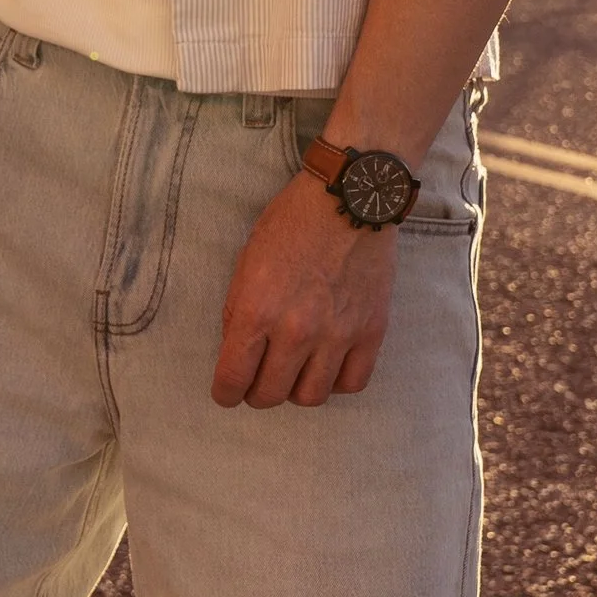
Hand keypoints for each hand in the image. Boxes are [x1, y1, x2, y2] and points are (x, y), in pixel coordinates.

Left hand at [212, 176, 400, 409]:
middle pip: (270, 396)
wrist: (348, 199)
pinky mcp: (371, 332)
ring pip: (311, 397)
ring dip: (296, 390)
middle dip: (257, 393)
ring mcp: (337, 334)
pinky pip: (352, 383)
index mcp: (257, 311)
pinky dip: (336, 382)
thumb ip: (240, 312)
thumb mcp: (247, 262)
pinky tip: (328, 364)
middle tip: (260, 378)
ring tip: (295, 371)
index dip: (225, 394)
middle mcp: (296, 330)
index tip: (228, 392)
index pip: (233, 380)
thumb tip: (240, 353)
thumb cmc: (291, 224)